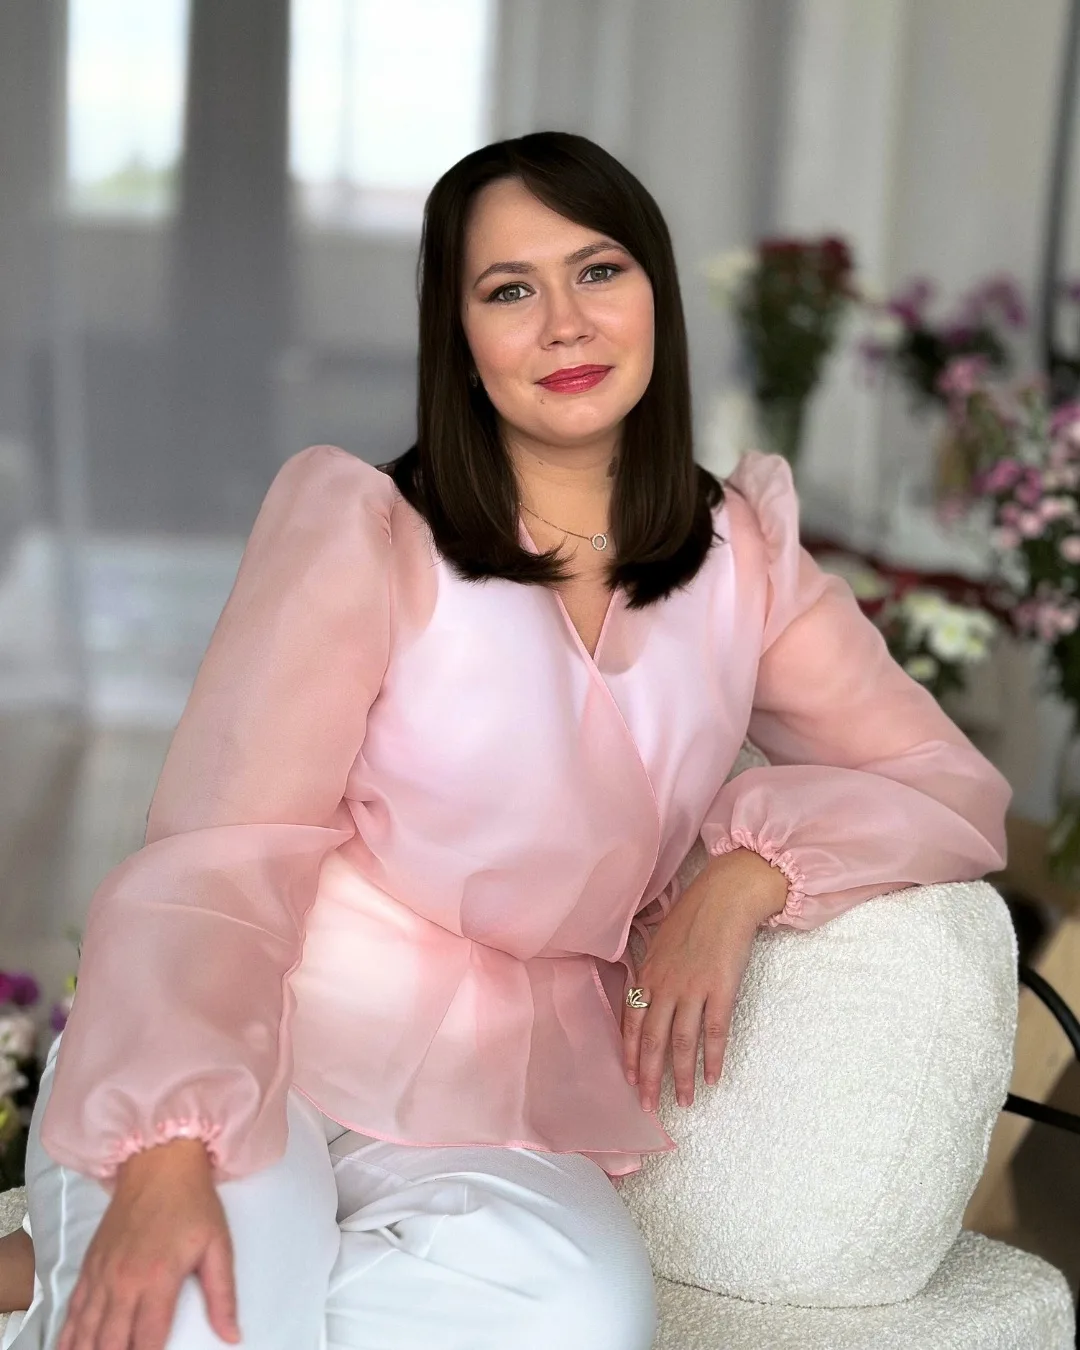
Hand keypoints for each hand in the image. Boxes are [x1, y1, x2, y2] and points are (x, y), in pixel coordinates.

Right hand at [57, 1138, 240, 1349]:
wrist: (159, 1162)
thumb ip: (223, 1295)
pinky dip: (68, 1336)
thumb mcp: (219, 1246)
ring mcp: (101, 1275)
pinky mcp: (89, 1265)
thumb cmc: (193, 1203)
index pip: (147, 1342)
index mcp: (158, 1279)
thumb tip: (232, 1336)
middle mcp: (123, 1282)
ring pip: (85, 1333)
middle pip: (111, 1344)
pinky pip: (72, 1310)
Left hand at [622, 848, 786, 1112]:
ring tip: (683, 1101)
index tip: (629, 1081)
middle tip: (648, 1106)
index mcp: (648, 973)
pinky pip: (714, 1032)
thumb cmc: (695, 913)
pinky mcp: (721, 989)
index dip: (630, 1055)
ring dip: (681, 1076)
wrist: (726, 895)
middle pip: (652, 1040)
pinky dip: (712, 1058)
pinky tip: (712, 1079)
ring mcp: (693, 988)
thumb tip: (645, 991)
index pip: (631, 1022)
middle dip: (648, 1076)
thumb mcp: (661, 940)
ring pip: (681, 1043)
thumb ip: (652, 969)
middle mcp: (665, 985)